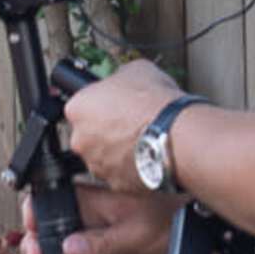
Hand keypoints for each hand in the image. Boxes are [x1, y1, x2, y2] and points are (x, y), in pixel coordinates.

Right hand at [29, 183, 175, 253]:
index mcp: (98, 204)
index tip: (29, 229)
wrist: (200, 235)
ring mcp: (106, 247)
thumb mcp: (134, 229)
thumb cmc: (171, 217)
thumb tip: (68, 248)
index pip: (59, 204)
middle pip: (58, 235)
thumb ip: (101, 241)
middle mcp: (97, 224)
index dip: (40, 213)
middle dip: (41, 249)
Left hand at [57, 58, 184, 195]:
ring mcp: (97, 164)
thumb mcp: (136, 69)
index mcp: (78, 107)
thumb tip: (122, 80)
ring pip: (103, 155)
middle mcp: (80, 139)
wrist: (177, 135)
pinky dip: (131, 166)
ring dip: (117, 149)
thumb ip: (119, 78)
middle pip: (89, 133)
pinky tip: (147, 154)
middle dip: (105, 129)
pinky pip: (120, 173)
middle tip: (129, 121)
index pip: (82, 104)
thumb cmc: (155, 103)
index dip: (101, 102)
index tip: (114, 102)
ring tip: (142, 138)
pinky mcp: (115, 184)